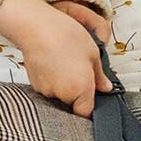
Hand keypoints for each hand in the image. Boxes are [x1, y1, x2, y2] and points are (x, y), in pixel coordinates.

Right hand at [0, 0, 113, 117]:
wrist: (37, 28)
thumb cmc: (65, 36)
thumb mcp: (92, 52)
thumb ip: (100, 75)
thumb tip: (105, 86)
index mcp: (81, 88)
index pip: (86, 112)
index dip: (89, 105)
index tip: (91, 95)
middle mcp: (63, 94)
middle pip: (72, 103)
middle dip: (77, 91)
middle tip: (79, 70)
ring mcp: (47, 90)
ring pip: (59, 94)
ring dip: (63, 84)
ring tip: (64, 62)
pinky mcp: (35, 84)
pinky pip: (48, 87)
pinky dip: (51, 79)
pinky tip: (53, 63)